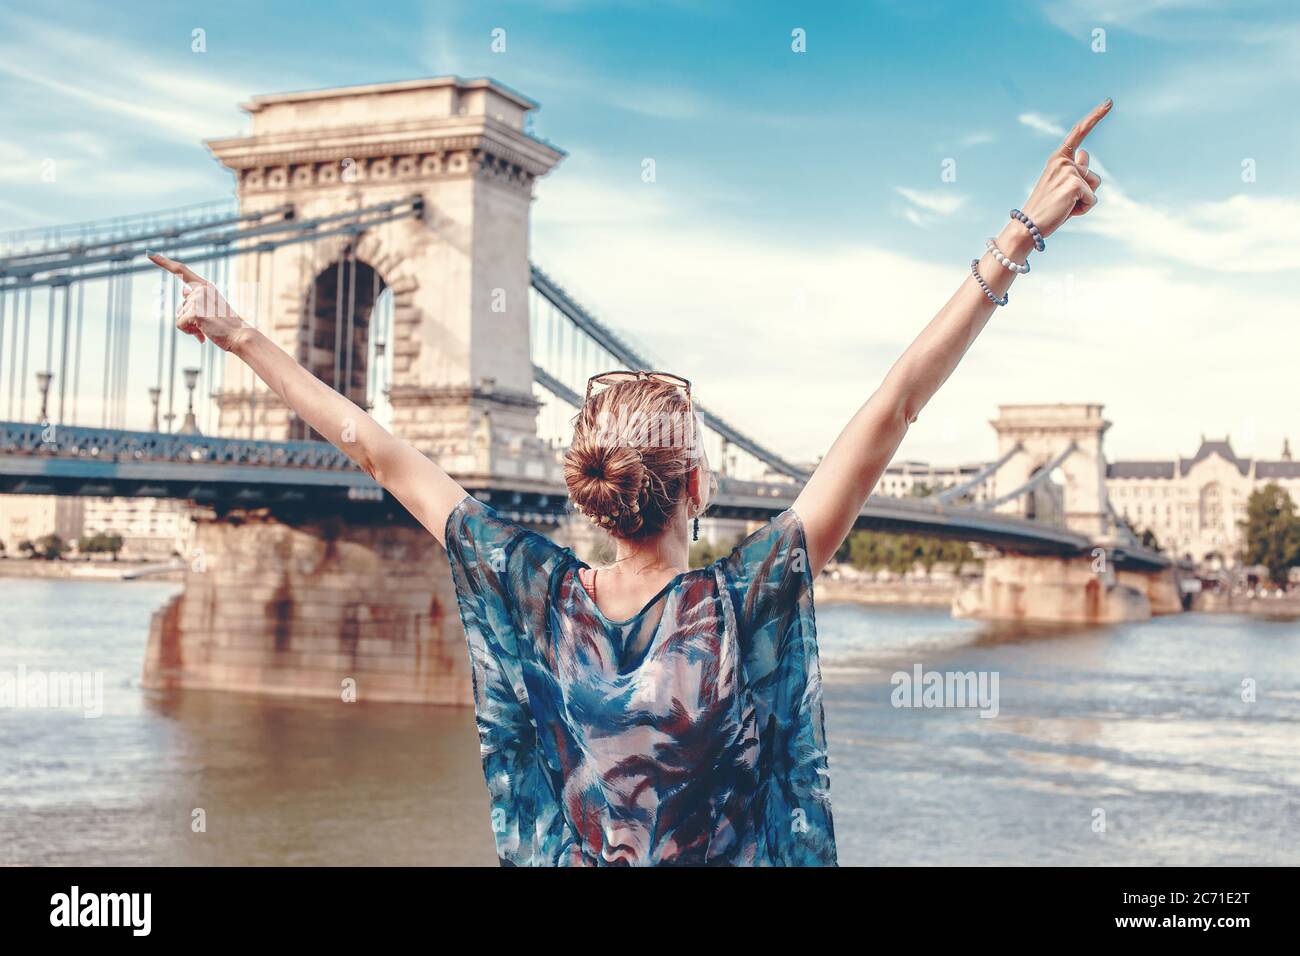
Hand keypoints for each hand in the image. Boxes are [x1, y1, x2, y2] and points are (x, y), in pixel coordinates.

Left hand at [146, 252, 247, 351]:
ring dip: (190, 327)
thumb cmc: (227, 325)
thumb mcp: (210, 307)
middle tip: (209, 325)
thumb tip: (183, 291)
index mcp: (205, 286)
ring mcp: (197, 299)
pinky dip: (190, 333)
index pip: (181, 270)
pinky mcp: (194, 312)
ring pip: (179, 316)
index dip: (163, 262)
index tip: (149, 253)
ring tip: (209, 329)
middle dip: (189, 319)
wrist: (240, 336)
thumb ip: (195, 298)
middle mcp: (200, 289)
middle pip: (180, 306)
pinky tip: (204, 334)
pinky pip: (180, 325)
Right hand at [1019, 98, 1111, 240]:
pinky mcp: (1075, 185)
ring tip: (1064, 206)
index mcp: (1057, 158)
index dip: (1095, 117)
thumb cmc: (1045, 207)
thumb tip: (1086, 153)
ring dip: (1084, 200)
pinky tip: (1066, 211)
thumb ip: (1076, 169)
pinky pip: (1092, 199)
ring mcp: (1068, 171)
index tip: (1110, 102)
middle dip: (1085, 191)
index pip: (1079, 133)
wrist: (1029, 226)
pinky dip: (1083, 209)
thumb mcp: (1061, 184)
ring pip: (1094, 187)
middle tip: (1062, 202)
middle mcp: (1062, 161)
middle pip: (1092, 175)